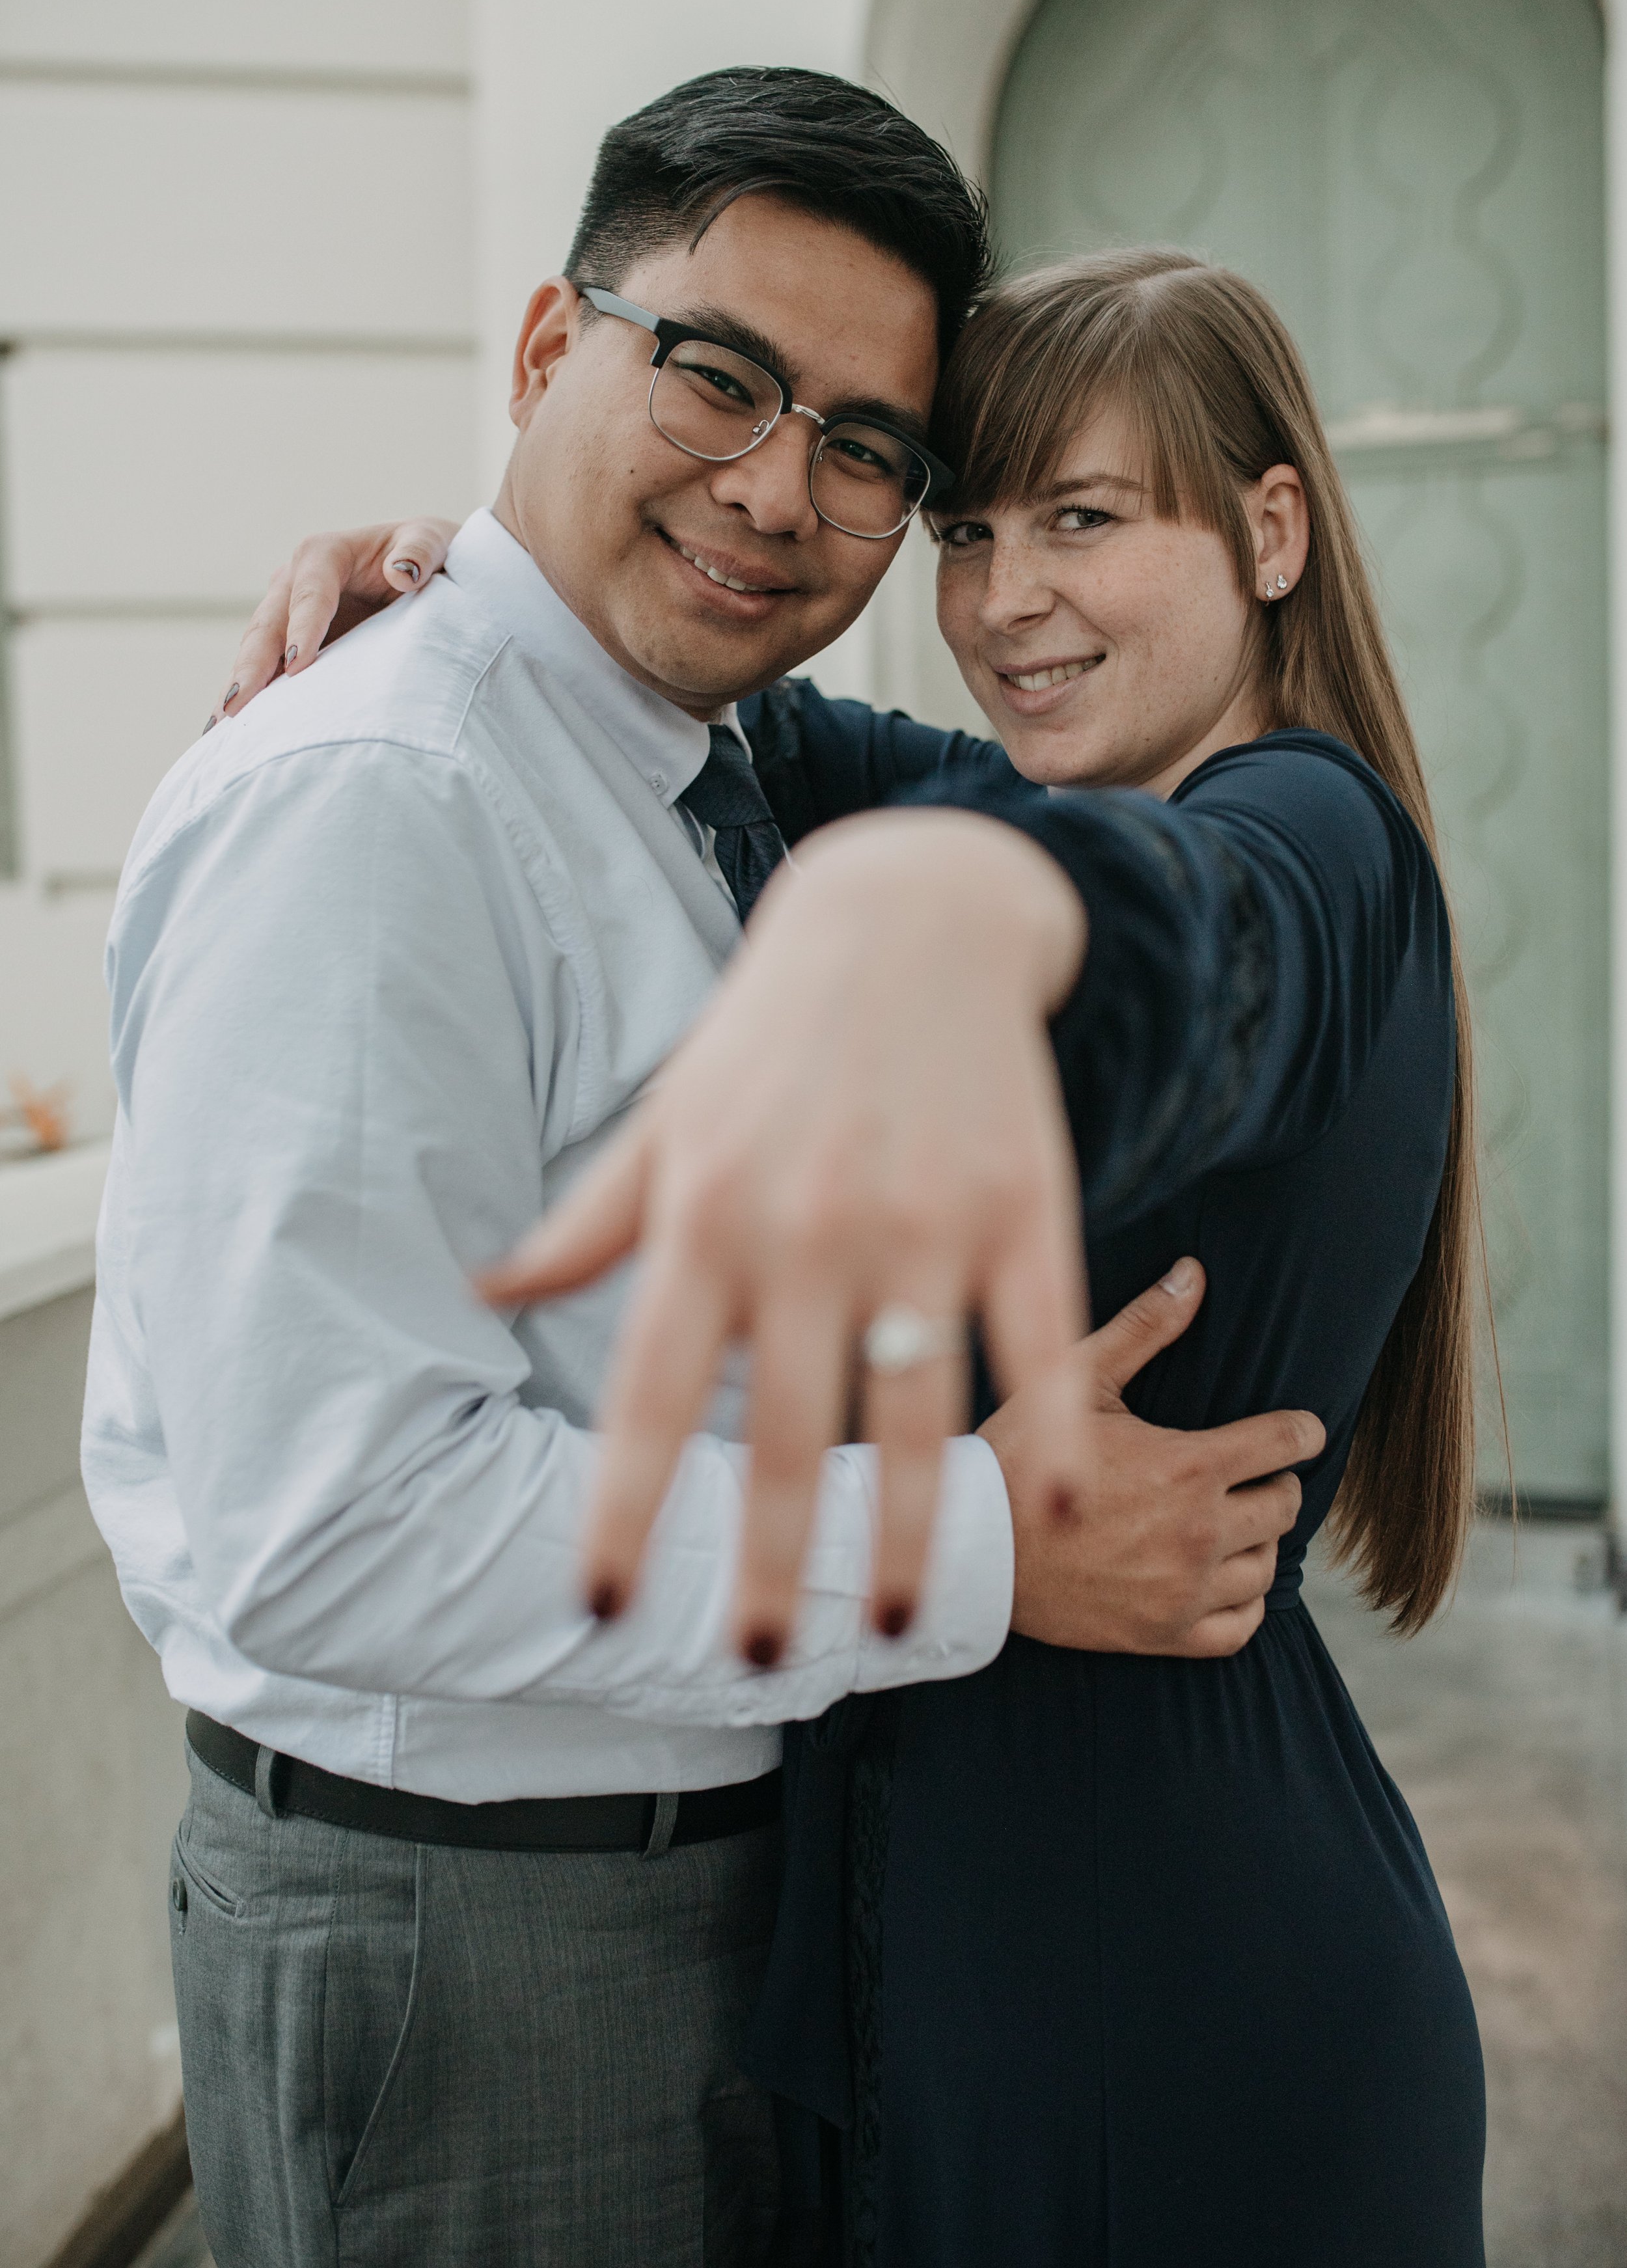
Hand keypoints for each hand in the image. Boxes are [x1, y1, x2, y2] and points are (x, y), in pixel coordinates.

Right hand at [209, 517, 457, 723]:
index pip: (309, 593)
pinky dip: (251, 698)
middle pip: (268, 625)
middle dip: (252, 665)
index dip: (303, 627)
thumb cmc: (430, 555)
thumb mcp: (433, 542)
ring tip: (223, 725)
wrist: (427, 573)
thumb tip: (404, 572)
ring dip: (241, 686)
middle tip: (238, 704)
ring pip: (257, 651)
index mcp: (325, 554)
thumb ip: (420, 550)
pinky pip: (265, 671)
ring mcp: (287, 614)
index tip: (298, 664)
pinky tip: (229, 730)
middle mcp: (295, 581)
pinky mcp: (290, 644)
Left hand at [477, 808, 1090, 1665]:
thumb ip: (587, 1222)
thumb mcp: (664, 1118)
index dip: (628, 1507)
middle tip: (758, 1659)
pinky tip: (1058, 1511)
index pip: (653, 1392)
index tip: (603, 1606)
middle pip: (788, 1428)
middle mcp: (807, 1228)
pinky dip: (1056, 1425)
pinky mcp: (1024, 1203)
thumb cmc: (768, 1032)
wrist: (912, 911)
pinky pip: (1042, 1336)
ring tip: (887, 1625)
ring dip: (905, 1530)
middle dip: (771, 1559)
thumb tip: (481, 1291)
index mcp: (705, 1215)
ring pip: (918, 1406)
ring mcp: (924, 1220)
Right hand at [985, 1256, 1318, 1657]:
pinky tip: (1224, 1577)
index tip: (1302, 1429)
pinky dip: (1244, 1601)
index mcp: (1188, 1466)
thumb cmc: (1016, 1453)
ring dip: (1259, 1539)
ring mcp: (1184, 1591)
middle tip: (1252, 1472)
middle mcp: (1199, 1533)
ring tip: (1233, 1520)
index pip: (1285, 1443)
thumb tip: (1194, 1273)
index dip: (1303, 1430)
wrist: (969, 1550)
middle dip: (1275, 1481)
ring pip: (1266, 1566)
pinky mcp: (1164, 1635)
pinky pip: (1241, 1626)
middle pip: (1284, 1506)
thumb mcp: (1075, 1378)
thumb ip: (1144, 1327)